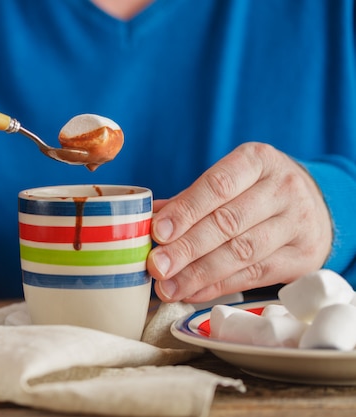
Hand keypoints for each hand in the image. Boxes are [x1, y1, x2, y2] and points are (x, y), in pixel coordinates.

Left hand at [147, 142, 332, 302]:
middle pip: (228, 222)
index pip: (217, 186)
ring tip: (168, 287)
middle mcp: (284, 187)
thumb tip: (145, 221)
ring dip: (199, 274)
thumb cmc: (256, 190)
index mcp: (258, 160)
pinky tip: (193, 292)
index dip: (186, 211)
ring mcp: (298, 223)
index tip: (157, 232)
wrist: (316, 205)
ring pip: (242, 252)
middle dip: (187, 248)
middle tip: (157, 267)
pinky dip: (219, 286)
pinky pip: (255, 275)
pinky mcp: (304, 257)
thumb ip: (189, 199)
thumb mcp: (231, 179)